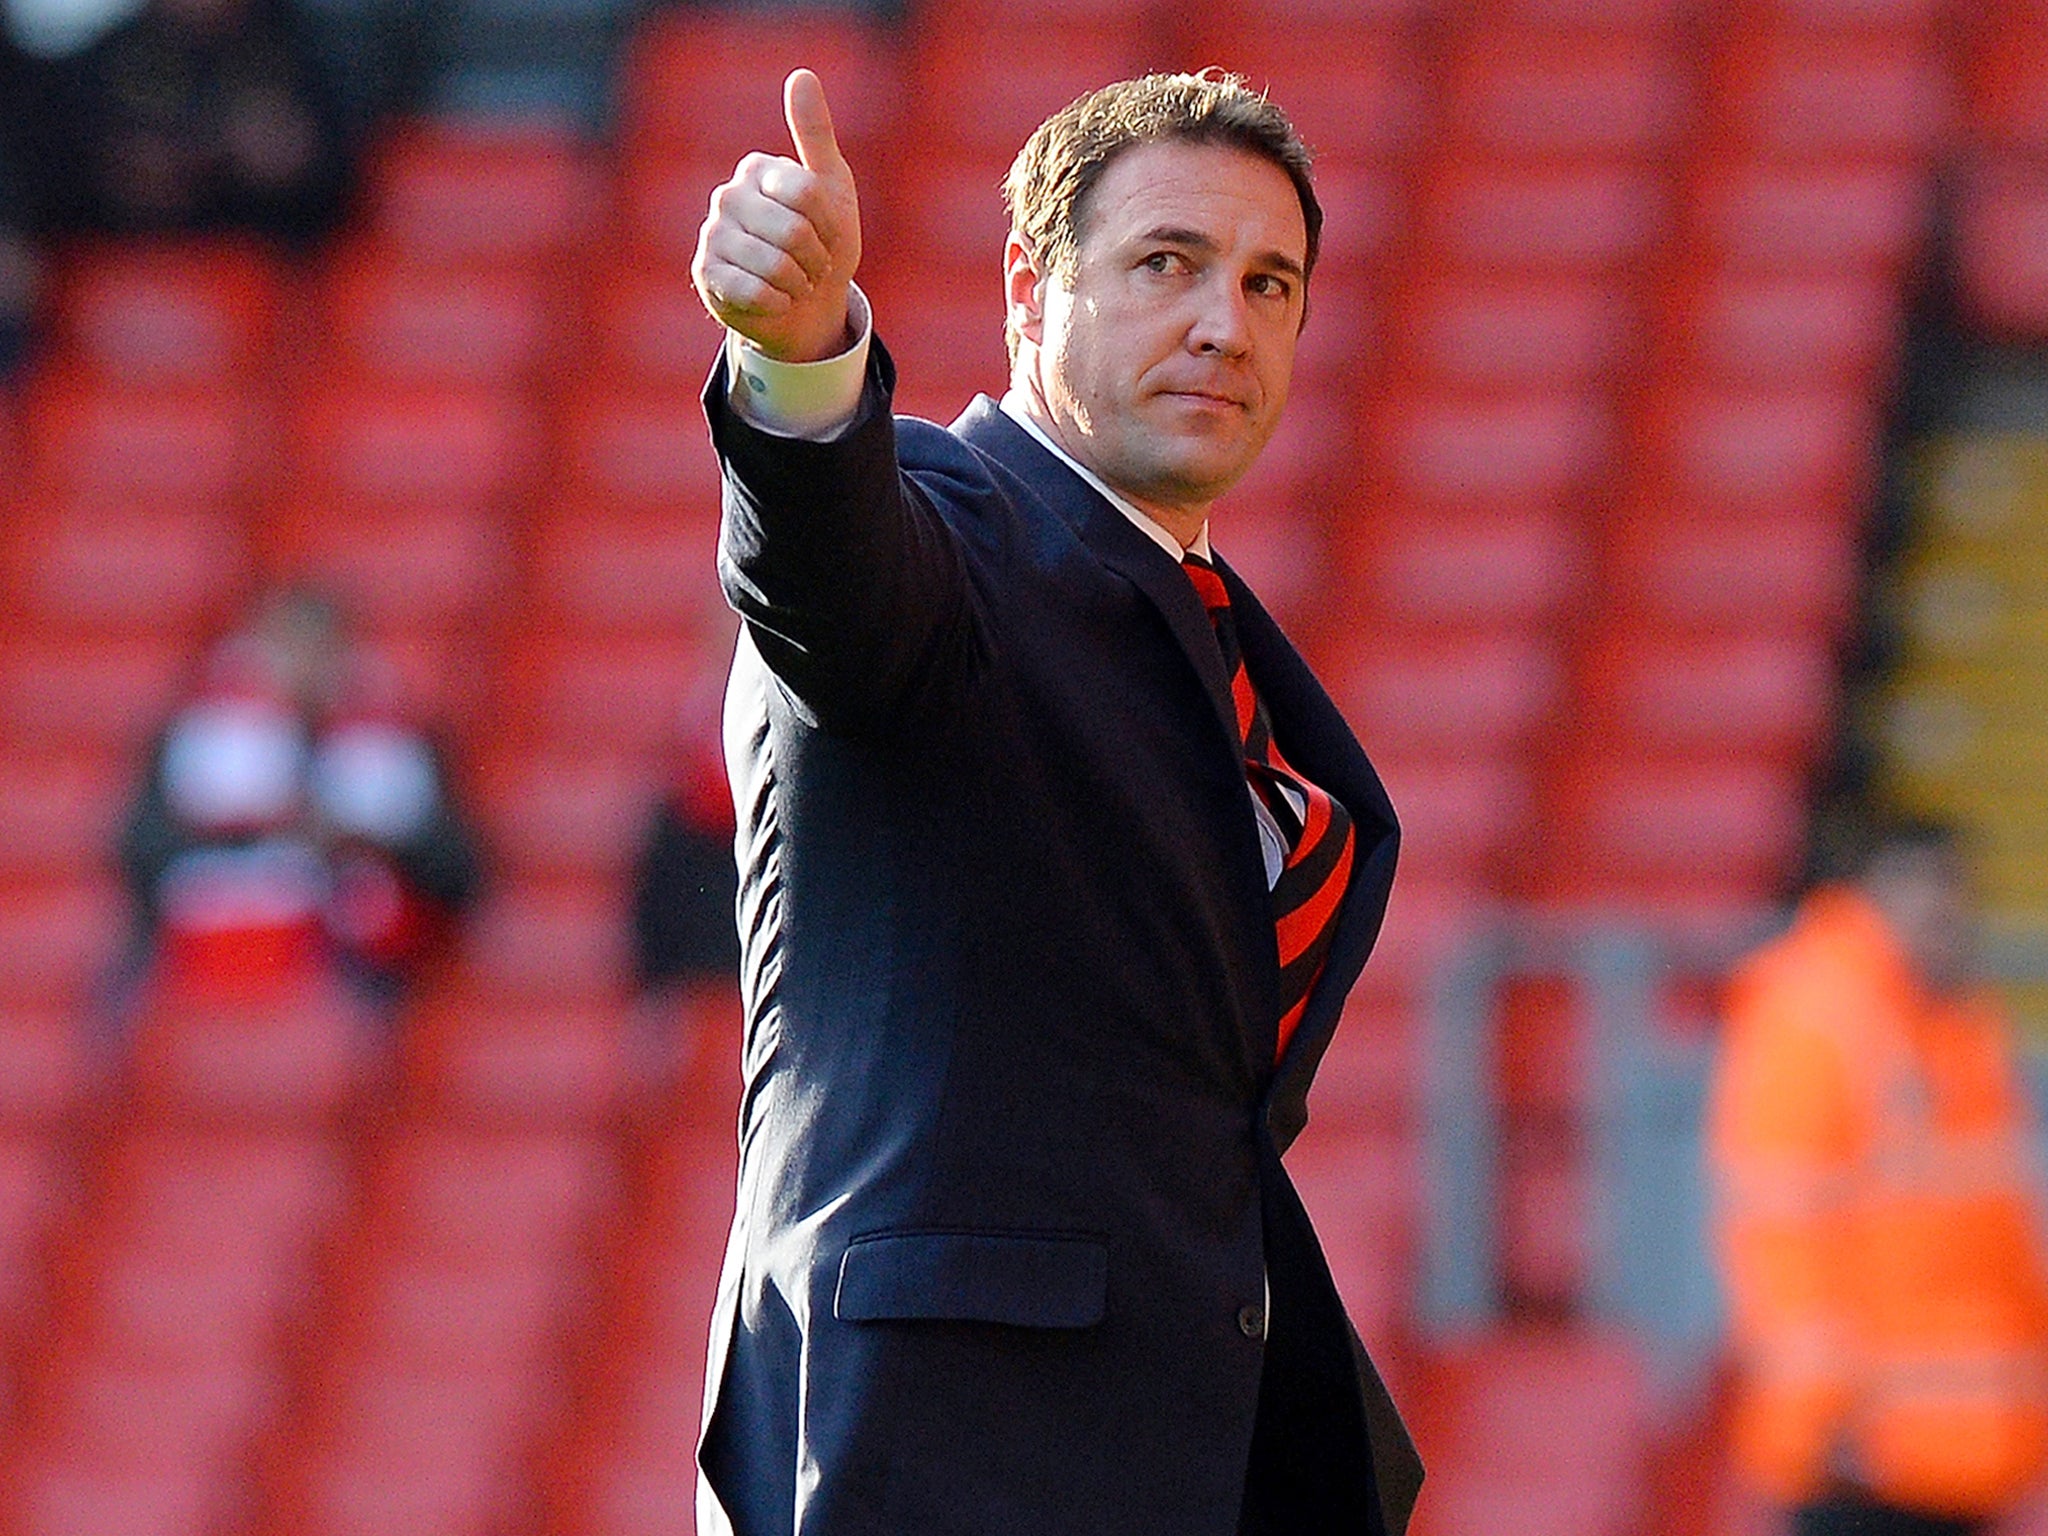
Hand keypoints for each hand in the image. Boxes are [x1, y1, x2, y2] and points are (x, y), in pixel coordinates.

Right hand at [693, 68, 862, 362]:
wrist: (806, 306)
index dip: (830, 226)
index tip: (830, 236)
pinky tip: (775, 300)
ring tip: (795, 284)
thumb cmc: (821, 244)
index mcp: (758, 169)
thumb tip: (801, 75)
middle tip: (813, 267)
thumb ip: (815, 134)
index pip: (807, 193)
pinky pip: (754, 291)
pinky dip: (778, 303)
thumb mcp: (831, 188)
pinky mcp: (705, 274)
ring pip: (775, 264)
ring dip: (799, 284)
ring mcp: (712, 234)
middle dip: (816, 259)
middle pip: (794, 231)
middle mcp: (728, 196)